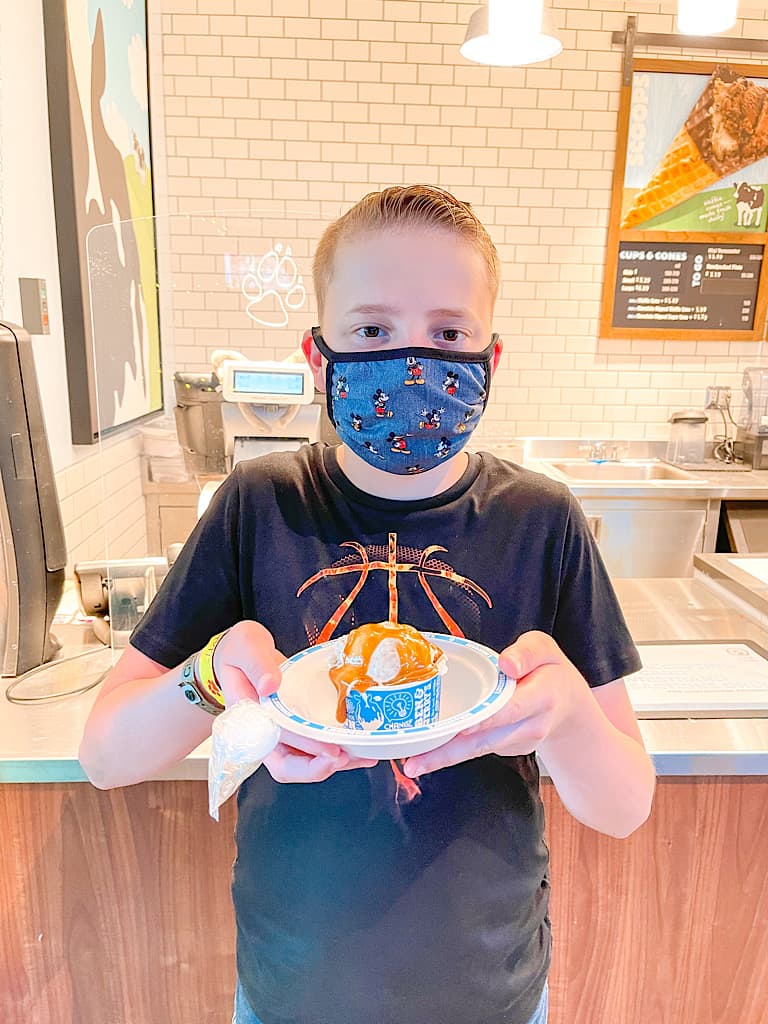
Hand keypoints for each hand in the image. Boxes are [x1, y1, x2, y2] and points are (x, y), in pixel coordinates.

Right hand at [214, 622, 378, 782]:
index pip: (276, 739)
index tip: (329, 750)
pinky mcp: (296, 726)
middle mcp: (264, 730)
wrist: (242, 653)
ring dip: (332, 764)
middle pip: (287, 766)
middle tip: (345, 757)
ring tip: (362, 757)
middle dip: (317, 768)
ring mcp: (281, 732)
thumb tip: (270, 685)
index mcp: (249, 715)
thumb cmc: (239, 651)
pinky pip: (314, 747)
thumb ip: (257, 664)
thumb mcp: (246, 647)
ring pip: (304, 762)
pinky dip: (336, 752)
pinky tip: (358, 750)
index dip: (303, 746)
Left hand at [402, 630, 589, 776]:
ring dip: (444, 758)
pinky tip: (426, 754)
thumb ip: (528, 652)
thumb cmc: (552, 672)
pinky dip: (452, 752)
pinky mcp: (507, 748)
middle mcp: (530, 725)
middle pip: (486, 739)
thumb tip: (506, 664)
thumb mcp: (547, 649)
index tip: (460, 726)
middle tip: (414, 762)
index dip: (485, 718)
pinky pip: (478, 748)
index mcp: (543, 696)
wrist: (571, 709)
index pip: (511, 708)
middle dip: (450, 751)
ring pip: (478, 750)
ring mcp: (518, 742)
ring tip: (412, 764)